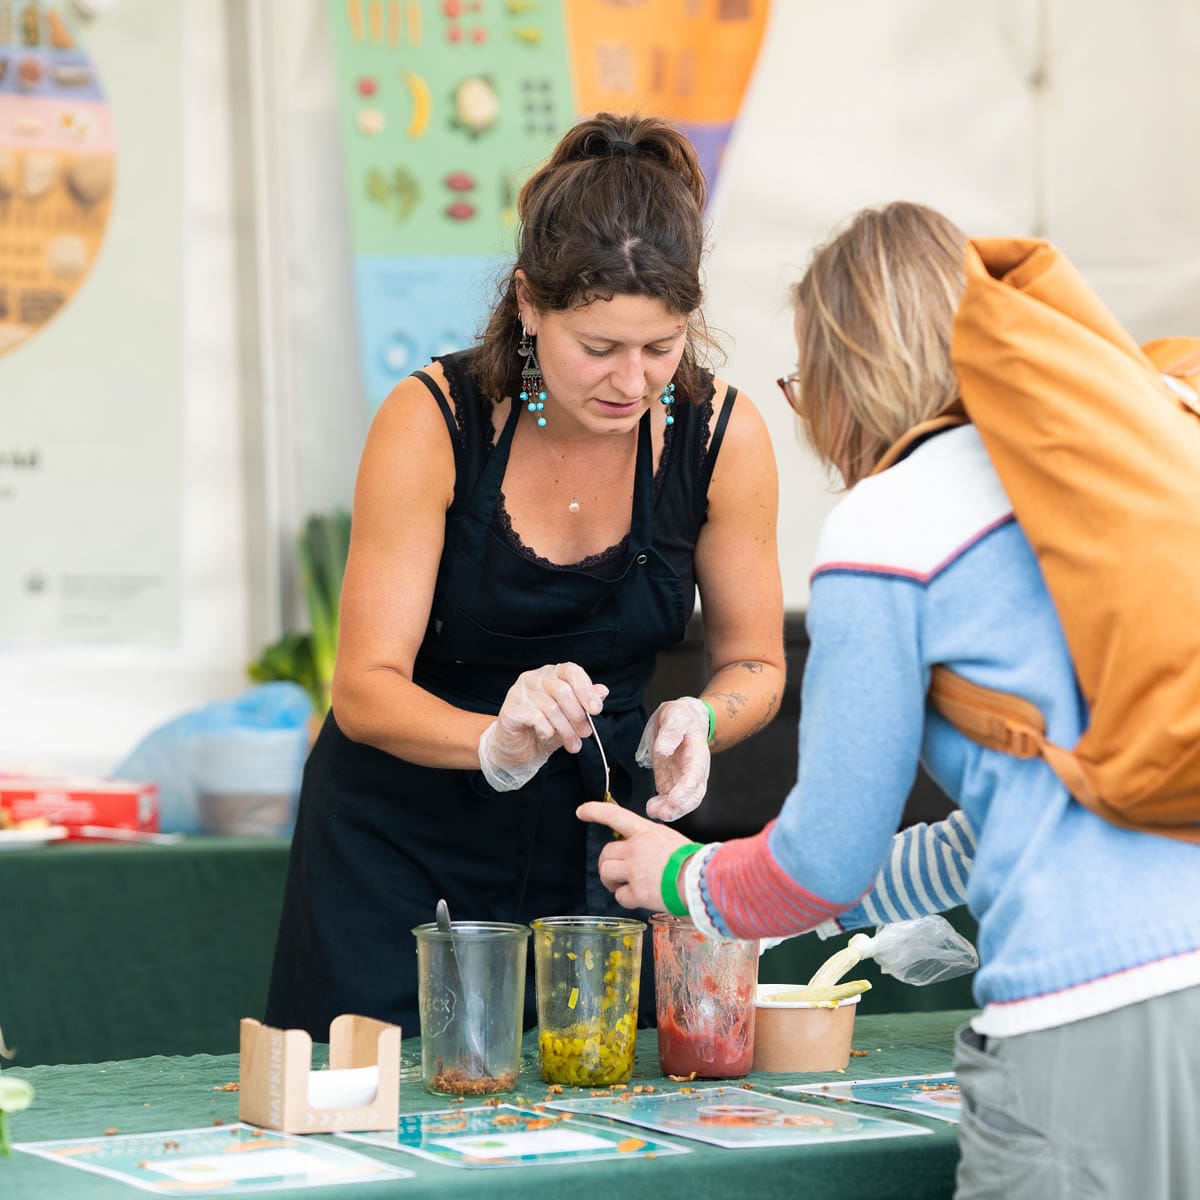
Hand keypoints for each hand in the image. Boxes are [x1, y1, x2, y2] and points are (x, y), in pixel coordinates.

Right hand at [477, 663, 607, 790]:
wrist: (519, 748)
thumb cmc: (546, 727)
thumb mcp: (571, 716)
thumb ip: (585, 702)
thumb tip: (603, 691)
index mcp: (552, 674)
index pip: (572, 671)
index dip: (586, 690)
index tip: (596, 710)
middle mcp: (535, 678)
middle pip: (563, 691)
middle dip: (578, 716)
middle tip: (585, 733)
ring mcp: (521, 691)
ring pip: (552, 709)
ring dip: (567, 730)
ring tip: (573, 744)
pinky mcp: (512, 708)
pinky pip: (537, 719)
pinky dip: (547, 732)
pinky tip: (547, 737)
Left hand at [577, 801, 691, 910]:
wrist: (703, 881)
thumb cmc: (695, 862)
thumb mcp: (672, 841)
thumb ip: (652, 845)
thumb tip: (646, 855)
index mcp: (647, 832)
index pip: (615, 815)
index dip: (595, 811)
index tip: (581, 811)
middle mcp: (636, 848)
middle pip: (606, 851)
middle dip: (607, 863)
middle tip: (616, 873)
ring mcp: (634, 869)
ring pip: (606, 872)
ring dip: (611, 881)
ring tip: (624, 886)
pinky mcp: (636, 891)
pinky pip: (619, 896)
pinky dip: (626, 899)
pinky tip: (640, 898)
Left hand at [636, 697, 710, 820]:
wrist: (682, 719)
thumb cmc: (681, 716)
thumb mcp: (676, 715)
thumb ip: (671, 731)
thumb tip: (663, 750)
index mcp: (697, 754)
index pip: (694, 776)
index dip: (685, 790)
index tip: (674, 800)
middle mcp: (694, 771)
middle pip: (693, 796)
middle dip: (679, 807)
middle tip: (662, 814)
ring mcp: (684, 778)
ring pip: (683, 802)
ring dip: (670, 811)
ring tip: (653, 812)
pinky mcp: (672, 782)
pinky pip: (670, 800)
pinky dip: (663, 807)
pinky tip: (651, 808)